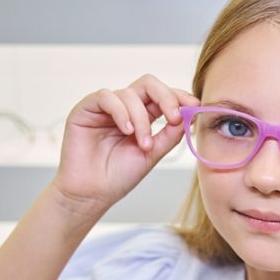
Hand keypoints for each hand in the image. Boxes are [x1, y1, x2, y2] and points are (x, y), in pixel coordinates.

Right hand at [52, 74, 199, 214]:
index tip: (194, 106)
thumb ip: (169, 135)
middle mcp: (124, 108)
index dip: (179, 96)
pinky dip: (121, 112)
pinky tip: (127, 130)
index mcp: (142, 116)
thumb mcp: (151, 154)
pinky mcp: (85, 109)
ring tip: (143, 144)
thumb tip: (188, 115)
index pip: (162, 96)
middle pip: (148, 85)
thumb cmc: (118, 177)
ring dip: (142, 118)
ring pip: (130, 93)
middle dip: (166, 97)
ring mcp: (105, 108)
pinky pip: (106, 97)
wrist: (92, 194)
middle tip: (174, 117)